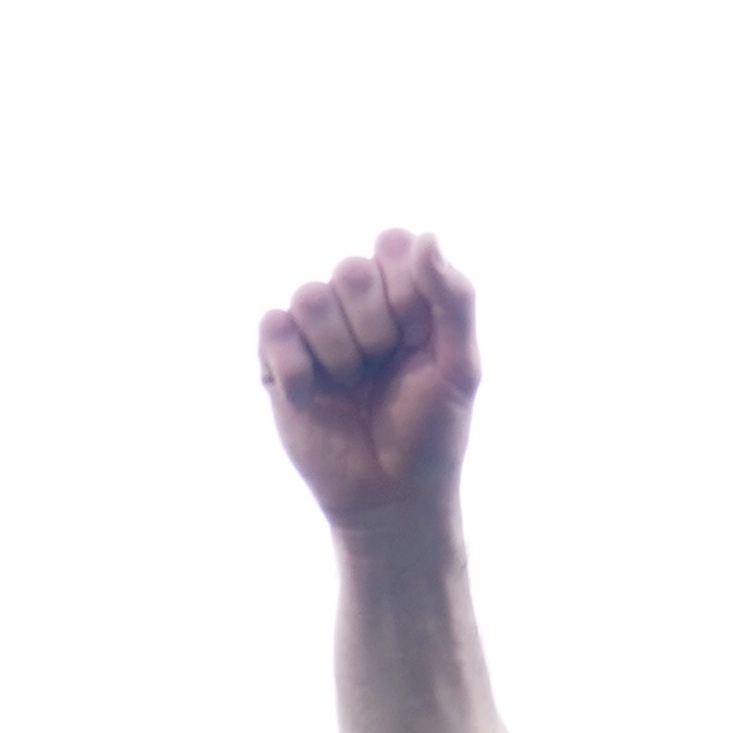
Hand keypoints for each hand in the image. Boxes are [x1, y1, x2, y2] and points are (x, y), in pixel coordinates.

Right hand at [262, 229, 480, 528]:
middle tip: (384, 370)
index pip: (394, 246)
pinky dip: (295, 365)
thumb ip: (454, 298)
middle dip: (376, 329)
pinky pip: (273, 326)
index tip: (419, 342)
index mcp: (404, 296)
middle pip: (352, 271)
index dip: (406, 293)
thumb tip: (427, 235)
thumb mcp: (458, 366)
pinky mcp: (279, 359)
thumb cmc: (431, 433)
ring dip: (339, 351)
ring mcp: (317, 331)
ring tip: (352, 386)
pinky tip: (314, 397)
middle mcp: (358, 305)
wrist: (391, 497)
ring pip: (311, 297)